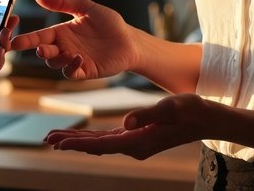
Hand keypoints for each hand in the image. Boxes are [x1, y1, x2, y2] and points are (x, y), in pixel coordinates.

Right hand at [9, 0, 138, 80]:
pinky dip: (70, 67)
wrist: (130, 40)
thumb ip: (62, 2)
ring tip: (67, 52)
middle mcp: (65, 47)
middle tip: (41, 48)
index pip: (39, 36)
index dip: (26, 39)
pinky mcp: (84, 71)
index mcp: (62, 32)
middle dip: (39, 51)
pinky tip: (78, 58)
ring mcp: (73, 60)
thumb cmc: (110, 22)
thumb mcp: (85, 7)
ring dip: (56, 59)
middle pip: (44, 52)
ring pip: (55, 63)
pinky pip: (71, 72)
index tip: (13, 42)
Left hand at [44, 94, 212, 159]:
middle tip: (47, 138)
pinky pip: (109, 139)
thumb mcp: (168, 108)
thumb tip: (125, 123)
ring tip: (57, 137)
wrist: (206, 118)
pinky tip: (82, 136)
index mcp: (138, 140)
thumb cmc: (190, 111)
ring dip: (78, 140)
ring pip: (100, 143)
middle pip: (95, 146)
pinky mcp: (138, 137)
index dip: (76, 143)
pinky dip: (92, 137)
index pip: (100, 144)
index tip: (56, 142)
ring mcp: (136, 143)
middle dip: (71, 142)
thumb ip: (146, 115)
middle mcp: (134, 146)